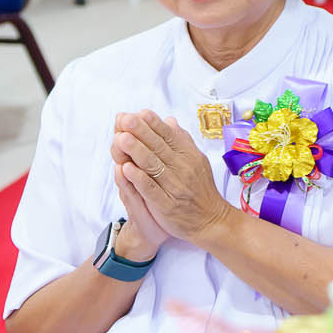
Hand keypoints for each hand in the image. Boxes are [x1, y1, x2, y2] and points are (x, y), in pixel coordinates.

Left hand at [111, 110, 234, 248]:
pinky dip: (139, 178)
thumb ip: (182, 141)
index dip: (153, 124)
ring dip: (136, 151)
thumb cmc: (201, 190)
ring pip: (153, 165)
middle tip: (125, 119)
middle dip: (141, 132)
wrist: (211, 220)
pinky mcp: (166, 204)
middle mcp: (183, 168)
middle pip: (159, 147)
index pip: (169, 136)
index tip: (138, 112)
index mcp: (189, 156)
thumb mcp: (197, 161)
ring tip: (121, 138)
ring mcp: (175, 186)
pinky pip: (151, 189)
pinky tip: (126, 169)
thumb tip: (169, 121)